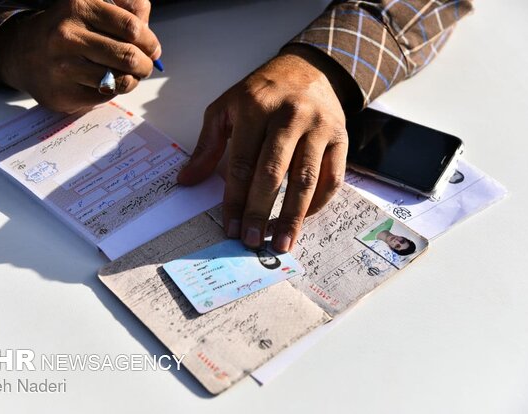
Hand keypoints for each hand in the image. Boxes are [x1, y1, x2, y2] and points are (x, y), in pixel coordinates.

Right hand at [0, 0, 160, 112]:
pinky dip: (114, 91)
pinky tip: (107, 83)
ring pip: (120, 80)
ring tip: (129, 75)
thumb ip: (125, 9)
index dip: (149, 41)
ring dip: (133, 80)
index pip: (131, 27)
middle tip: (145, 66)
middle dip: (145, 64)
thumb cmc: (68, 29)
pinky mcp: (63, 93)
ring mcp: (64, 66)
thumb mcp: (92, 6)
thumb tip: (147, 24)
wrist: (22, 52)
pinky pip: (105, 96)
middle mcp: (68, 35)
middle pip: (128, 56)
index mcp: (79, 7)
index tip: (152, 49)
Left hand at [178, 46, 357, 252]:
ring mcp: (319, 127)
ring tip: (282, 242)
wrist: (308, 69)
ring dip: (292, 216)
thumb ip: (207, 145)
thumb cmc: (262, 92)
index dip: (235, 199)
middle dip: (261, 212)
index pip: (242, 163)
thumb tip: (186, 181)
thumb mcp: (226, 107)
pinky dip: (318, 202)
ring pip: (306, 179)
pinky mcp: (340, 137)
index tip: (231, 227)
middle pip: (273, 174)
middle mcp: (290, 116)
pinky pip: (332, 177)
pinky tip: (303, 217)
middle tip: (252, 241)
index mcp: (256, 108)